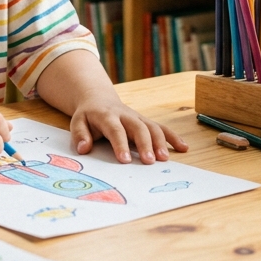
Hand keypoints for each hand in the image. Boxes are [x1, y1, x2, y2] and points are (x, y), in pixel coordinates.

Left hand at [69, 92, 188, 163]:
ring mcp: (138, 118)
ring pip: (152, 126)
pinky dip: (173, 137)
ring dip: (161, 142)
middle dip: (145, 144)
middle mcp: (125, 115)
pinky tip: (184, 148)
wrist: (99, 99)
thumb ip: (80, 135)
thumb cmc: (88, 116)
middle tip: (150, 161)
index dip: (121, 144)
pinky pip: (161, 128)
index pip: (115, 130)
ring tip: (164, 159)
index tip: (125, 160)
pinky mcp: (145, 121)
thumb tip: (84, 149)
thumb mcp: (77, 122)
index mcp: (107, 116)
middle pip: (138, 127)